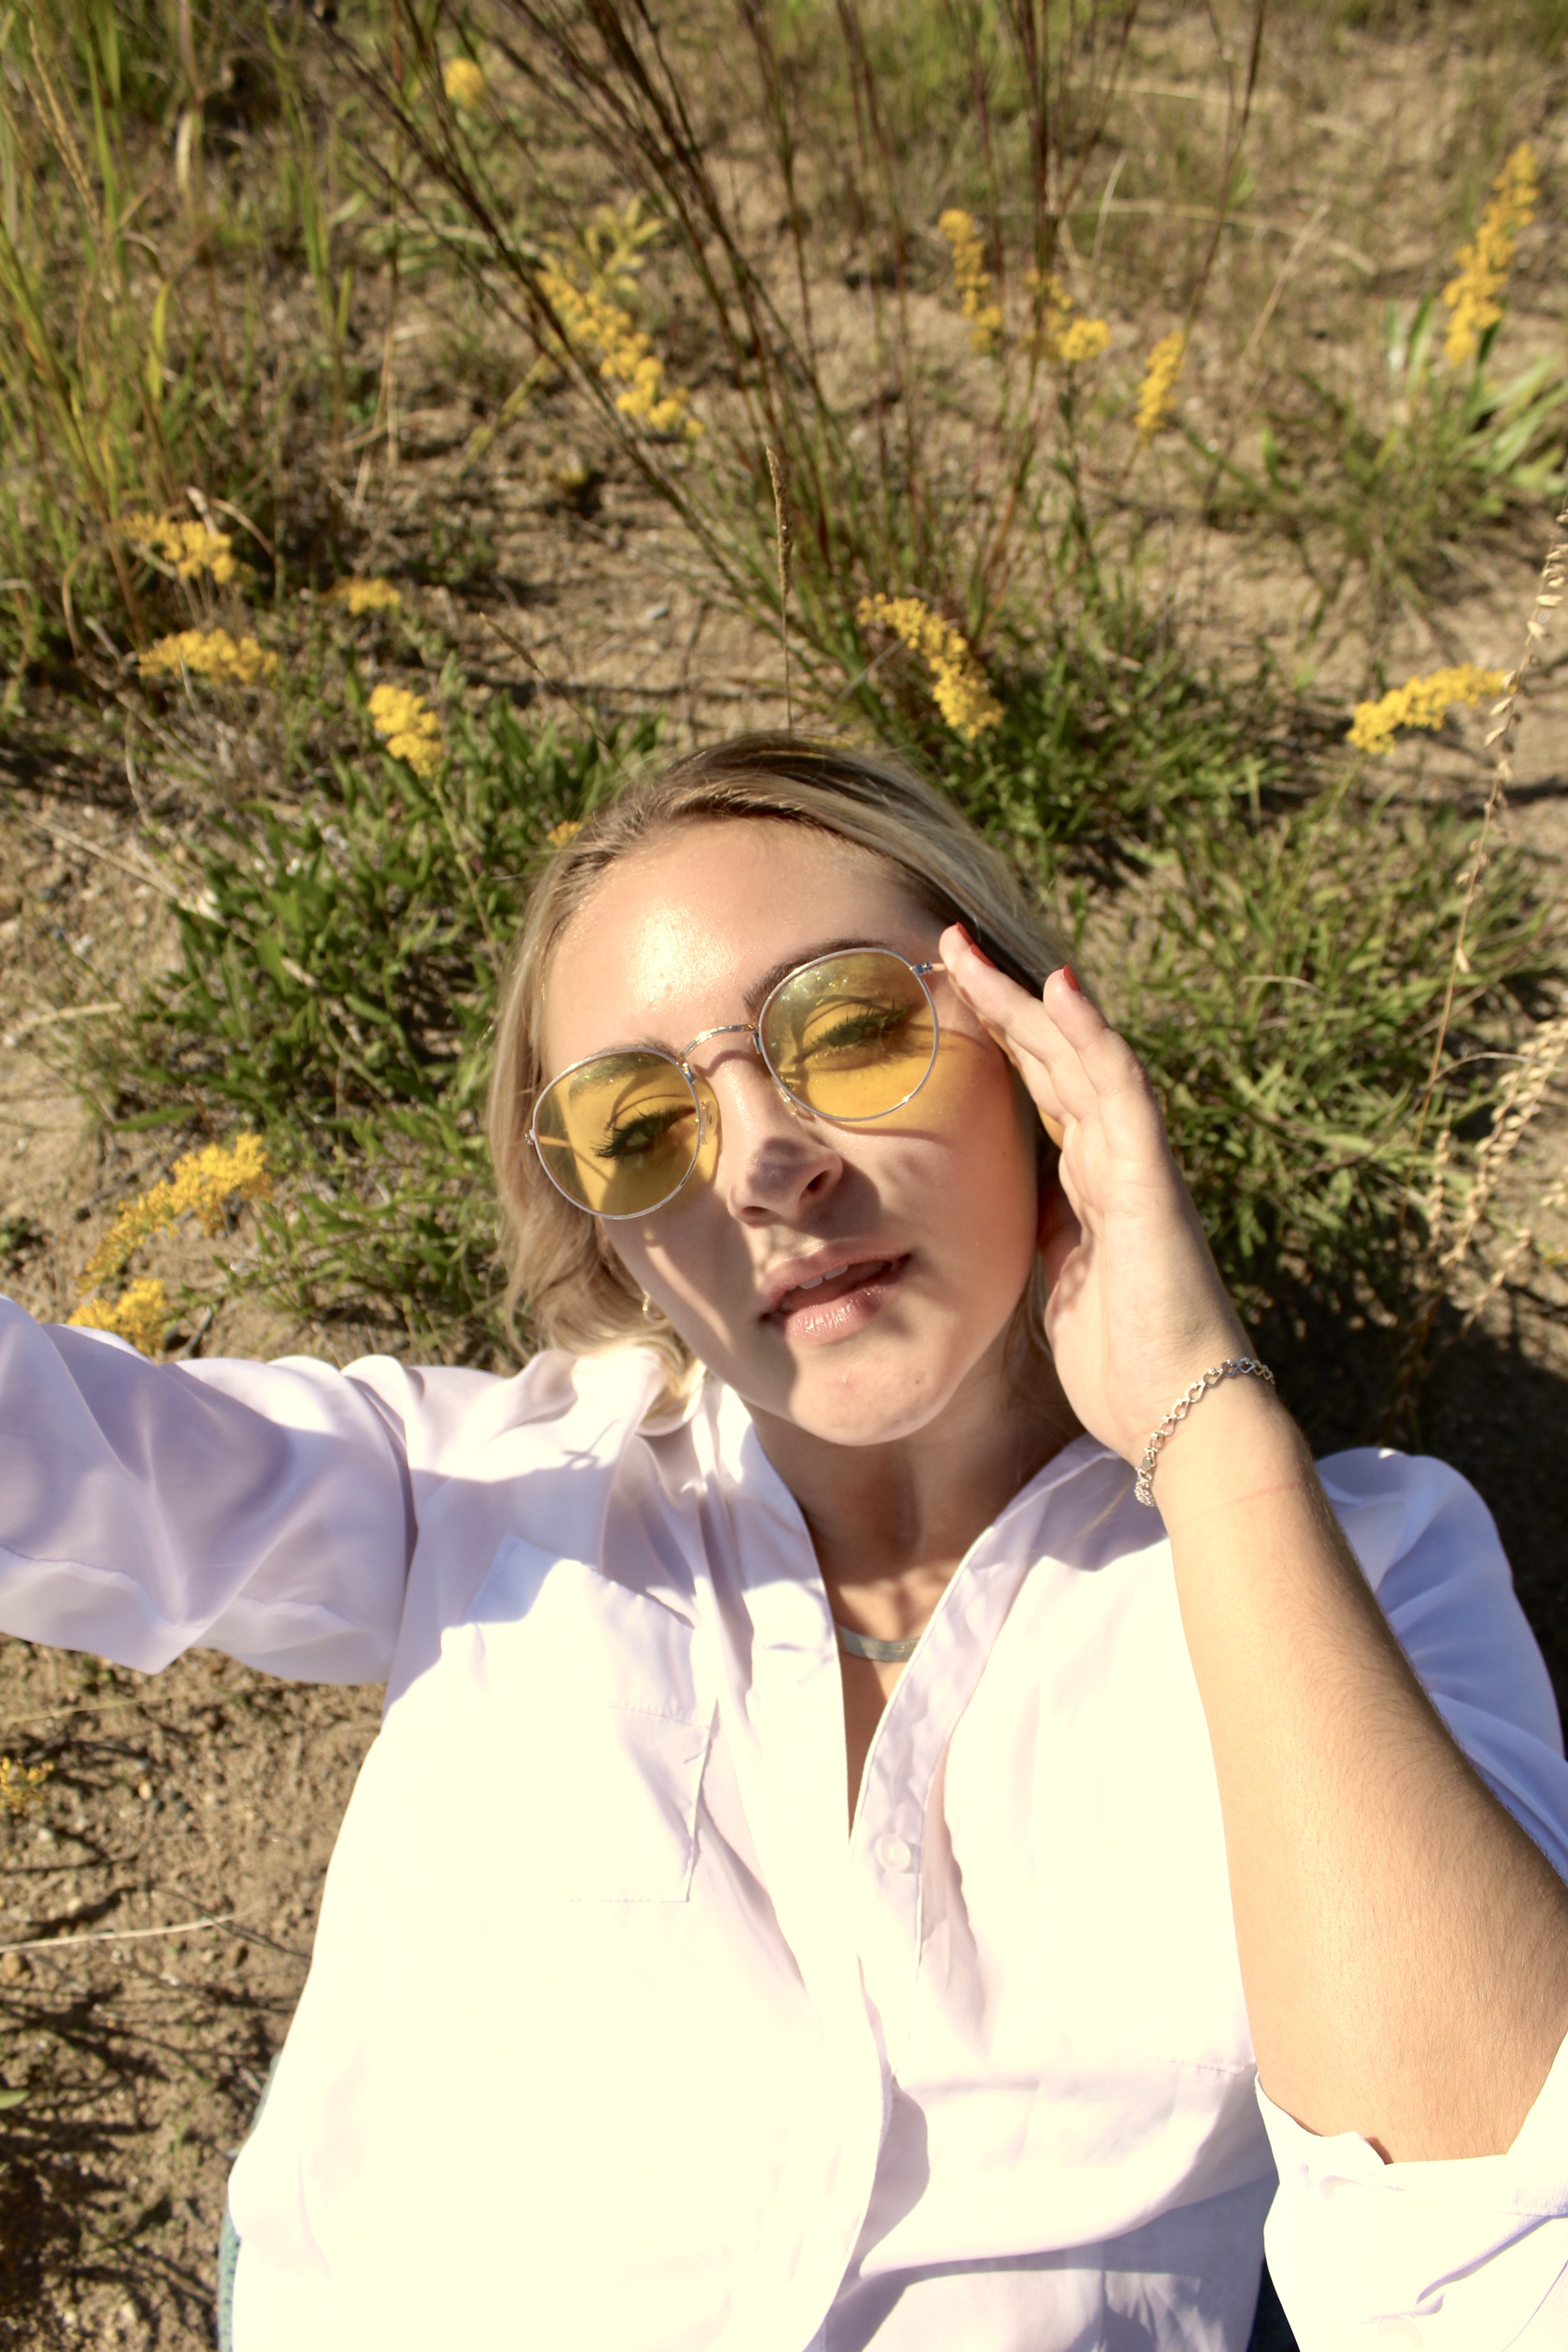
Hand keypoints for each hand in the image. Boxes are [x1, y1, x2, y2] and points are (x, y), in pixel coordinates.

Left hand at [940, 924, 1251, 1463]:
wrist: (1179, 1414)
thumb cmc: (1124, 1364)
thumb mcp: (1060, 1285)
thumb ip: (1048, 1236)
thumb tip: (1021, 1208)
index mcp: (1089, 1185)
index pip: (1038, 1092)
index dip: (997, 1042)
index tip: (945, 998)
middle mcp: (1113, 1160)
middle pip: (1051, 1060)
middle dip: (999, 1002)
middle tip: (946, 945)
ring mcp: (1134, 1163)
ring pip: (1078, 1056)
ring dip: (1026, 999)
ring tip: (971, 948)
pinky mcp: (1148, 1178)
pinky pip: (1120, 1088)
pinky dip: (1092, 1034)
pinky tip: (1059, 987)